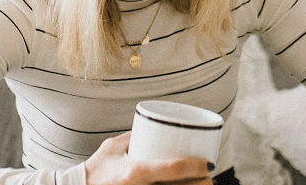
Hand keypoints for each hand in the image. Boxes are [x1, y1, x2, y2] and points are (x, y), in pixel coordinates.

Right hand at [85, 132, 212, 184]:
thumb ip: (134, 135)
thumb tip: (155, 126)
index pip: (174, 168)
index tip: (210, 163)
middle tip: (209, 175)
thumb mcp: (113, 147)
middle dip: (203, 183)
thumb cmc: (95, 169)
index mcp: (135, 171)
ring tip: (202, 183)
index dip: (197, 166)